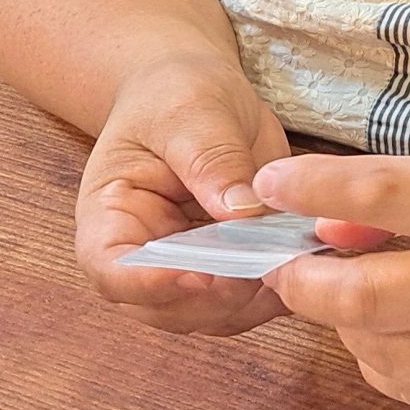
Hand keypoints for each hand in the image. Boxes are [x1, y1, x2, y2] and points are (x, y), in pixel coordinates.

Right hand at [77, 54, 292, 334]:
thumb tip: (243, 215)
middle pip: (164, 306)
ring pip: (212, 315)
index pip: (110, 267)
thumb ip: (211, 160)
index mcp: (109, 214)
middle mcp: (141, 255)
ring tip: (288, 257)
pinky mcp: (228, 271)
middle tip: (262, 266)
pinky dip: (278, 292)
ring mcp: (186, 270)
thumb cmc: (175, 95)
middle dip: (214, 297)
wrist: (197, 93)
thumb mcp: (190, 111)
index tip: (200, 272)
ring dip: (252, 300)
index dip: (149, 283)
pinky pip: (251, 302)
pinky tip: (301, 258)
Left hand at [256, 134, 409, 408]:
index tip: (268, 183)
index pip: (374, 196)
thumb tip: (328, 219)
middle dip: (305, 284)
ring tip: (344, 298)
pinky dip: (387, 365)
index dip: (306, 188)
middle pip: (367, 301)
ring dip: (345, 329)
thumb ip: (407, 189)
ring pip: (385, 359)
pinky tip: (387, 335)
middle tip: (287, 266)